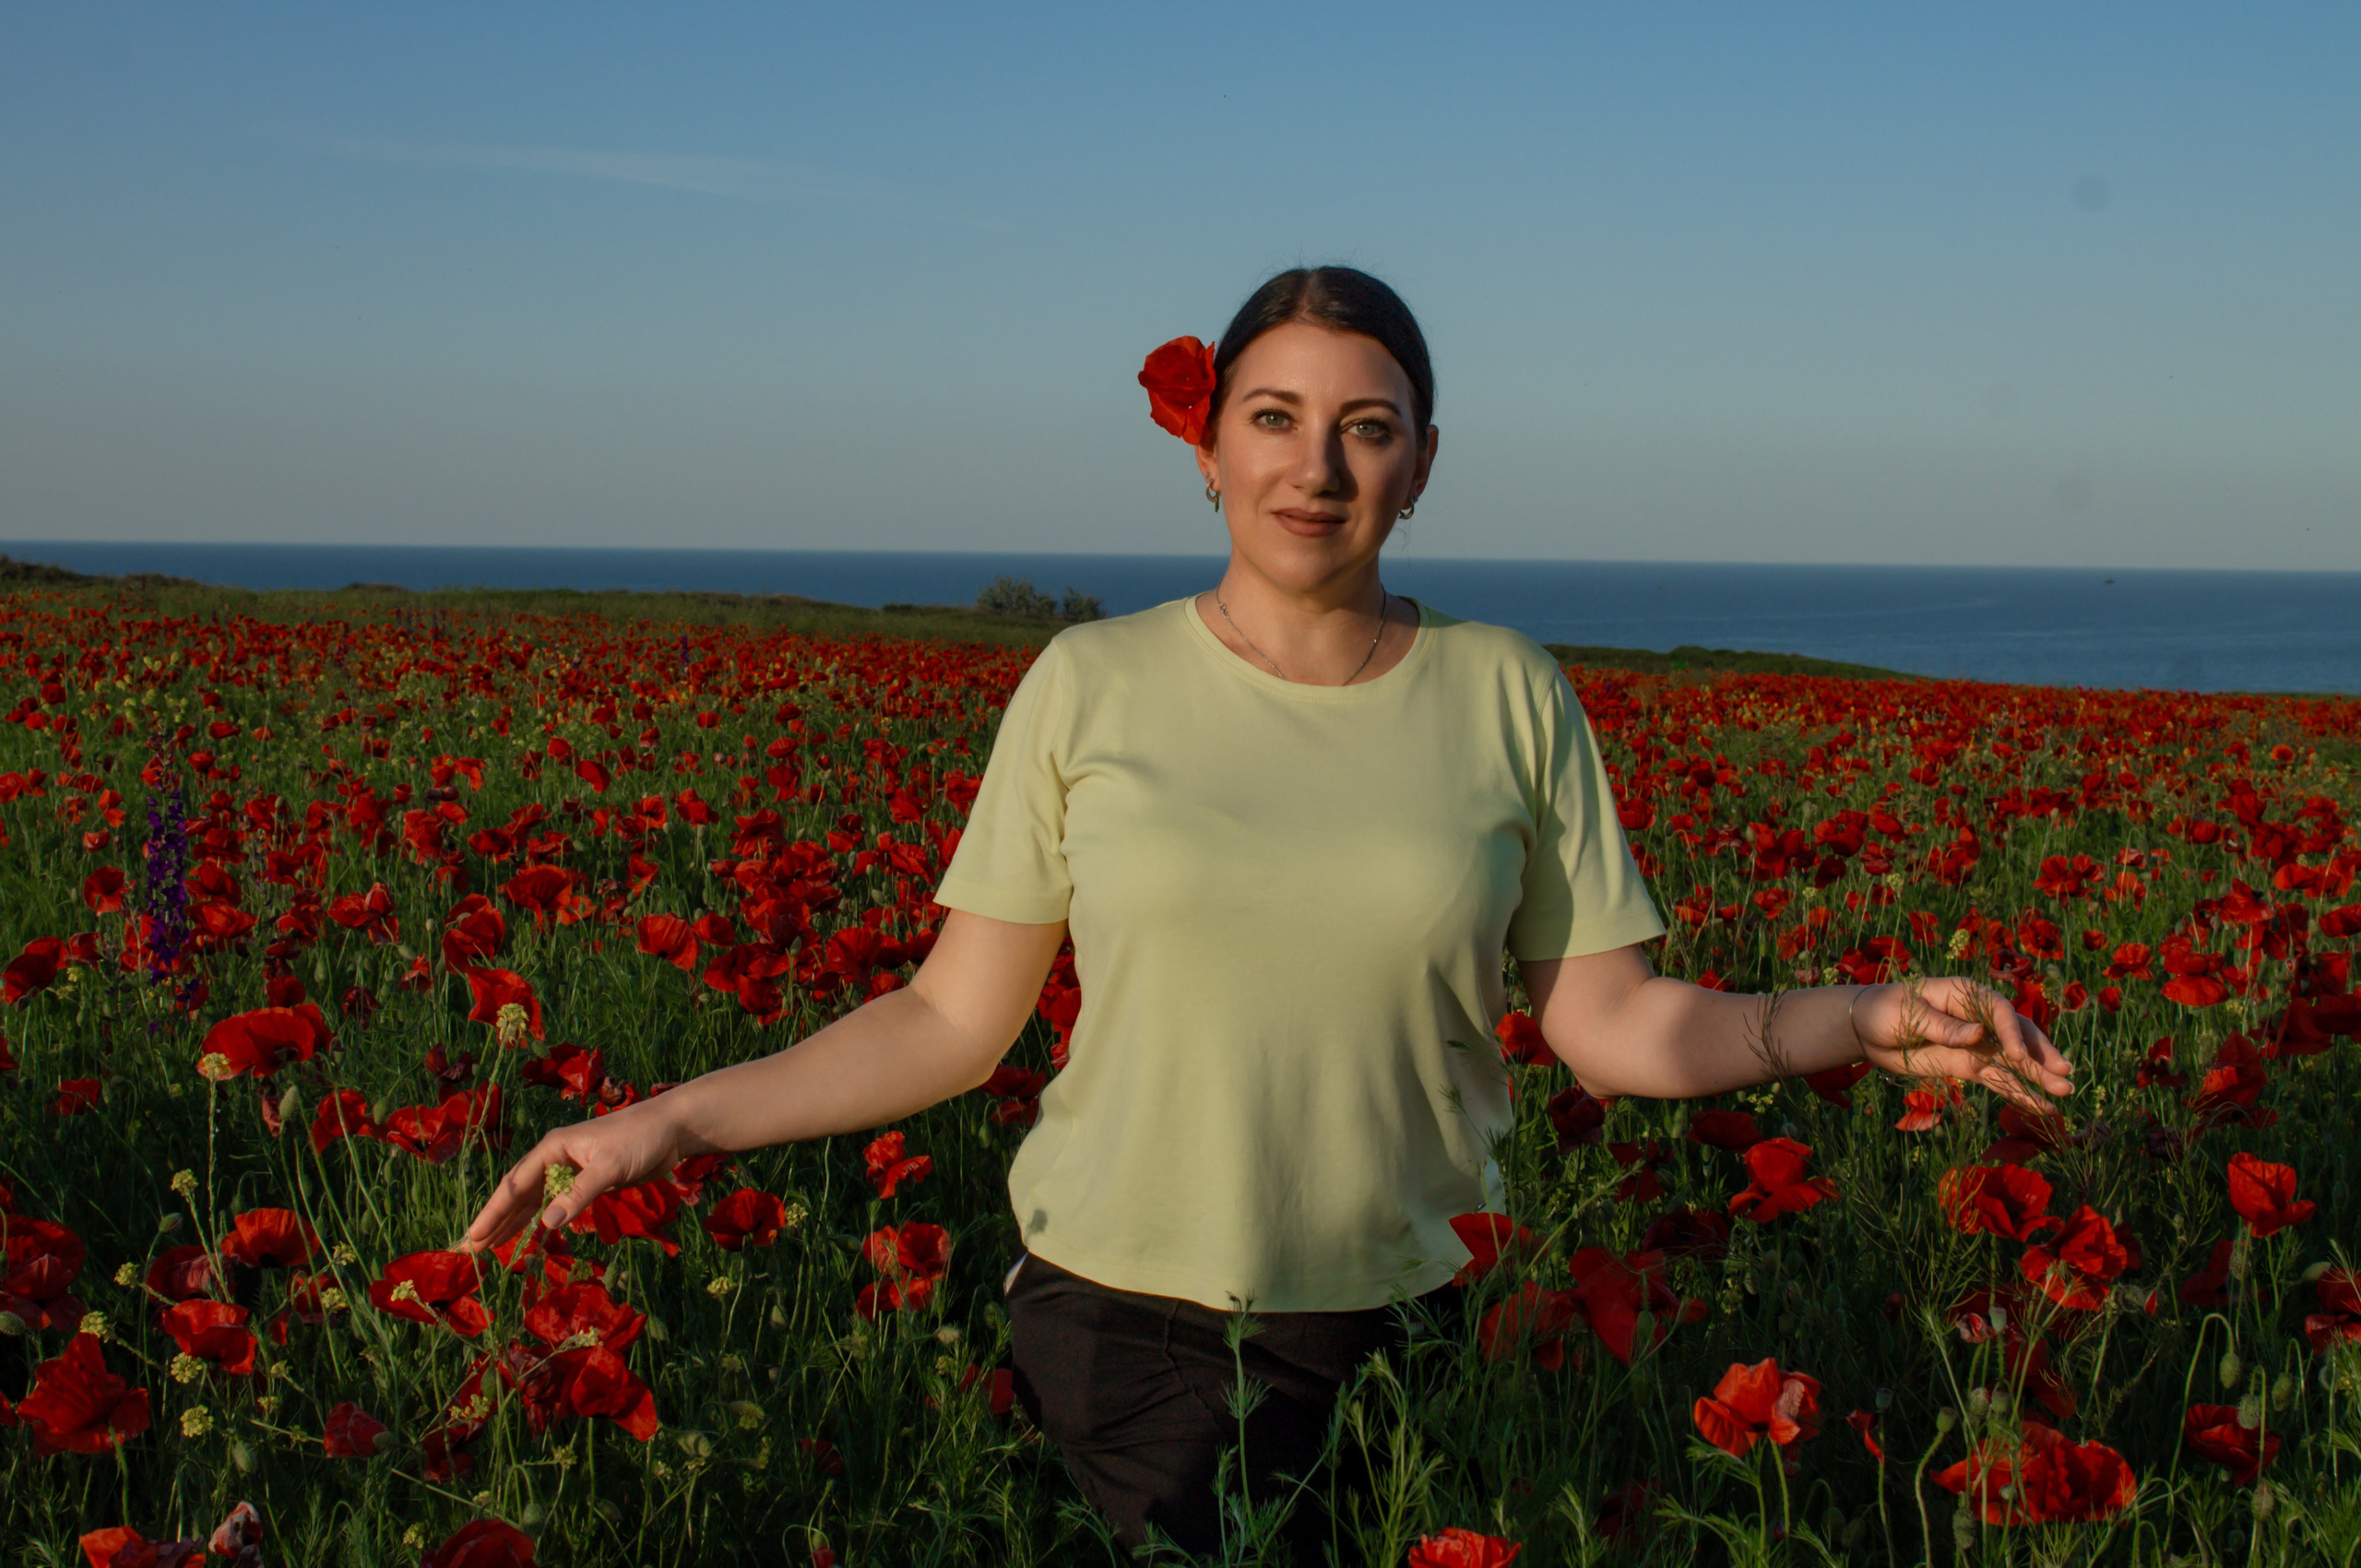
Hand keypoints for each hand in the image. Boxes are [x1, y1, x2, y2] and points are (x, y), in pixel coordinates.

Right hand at [460, 1100, 698, 1254]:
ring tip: (488, 1246)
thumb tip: (547, 1223)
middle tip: (469, 1249)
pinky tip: (529, 1234)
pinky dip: (540, 1219)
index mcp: (553, 1148)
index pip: (515, 1185)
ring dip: (512, 1222)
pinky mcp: (586, 1181)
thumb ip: (579, 1193)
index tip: (473, 1237)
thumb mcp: (610, 1166)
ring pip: (533, 1200)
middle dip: (495, 1220)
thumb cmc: (640, 1139)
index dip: (493, 1213)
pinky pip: (554, 1203)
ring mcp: (569, 1170)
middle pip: (517, 1194)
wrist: (671, 1129)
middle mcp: (555, 1159)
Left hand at [1851, 977, 2073, 1111]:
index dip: (2012, 1032)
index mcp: (1965, 995)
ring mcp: (1977, 1044)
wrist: (1866, 1030)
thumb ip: (1944, 1026)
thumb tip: (1979, 1035)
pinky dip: (2019, 1092)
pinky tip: (2041, 1107)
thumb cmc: (1884, 1009)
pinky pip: (1998, 1080)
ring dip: (2038, 1077)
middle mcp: (1978, 1019)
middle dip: (2040, 1053)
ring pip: (2014, 1061)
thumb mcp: (1909, 1013)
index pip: (1999, 1012)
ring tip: (2065, 1092)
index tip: (2017, 1056)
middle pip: (2017, 1035)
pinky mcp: (1968, 1066)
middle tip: (2063, 1072)